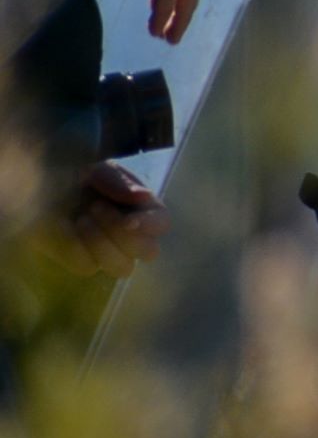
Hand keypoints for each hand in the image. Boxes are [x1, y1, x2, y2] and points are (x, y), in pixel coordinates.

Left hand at [41, 161, 169, 278]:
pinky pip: (88, 266)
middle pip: (149, 252)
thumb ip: (119, 182)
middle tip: (95, 208)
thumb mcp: (96, 170)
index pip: (162, 224)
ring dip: (103, 244)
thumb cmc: (73, 175)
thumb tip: (144, 196)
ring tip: (82, 219)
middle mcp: (131, 235)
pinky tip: (68, 227)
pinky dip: (78, 247)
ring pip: (123, 268)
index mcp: (141, 210)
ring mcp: (108, 252)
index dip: (150, 225)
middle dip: (122, 234)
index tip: (129, 221)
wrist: (35, 185)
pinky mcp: (82, 262)